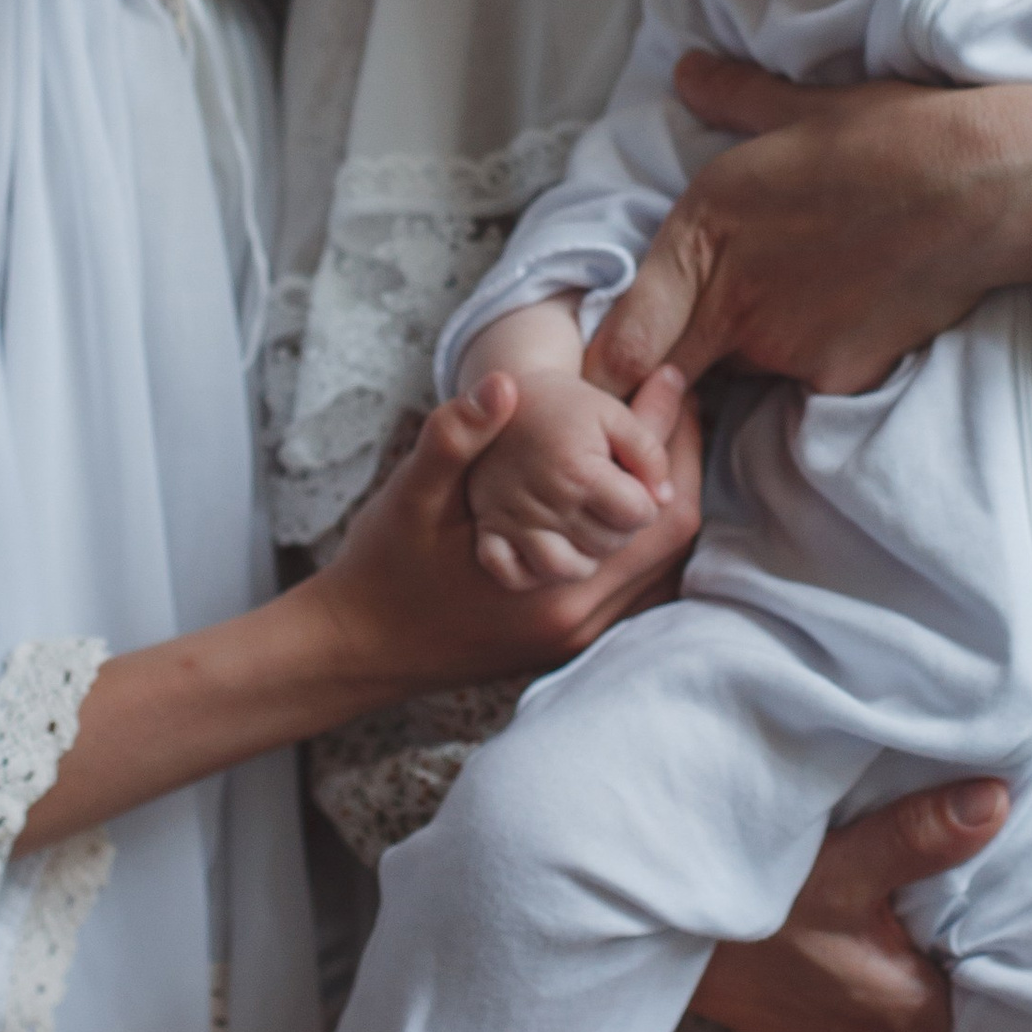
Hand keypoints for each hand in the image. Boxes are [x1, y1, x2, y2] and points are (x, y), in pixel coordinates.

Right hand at [325, 376, 700, 686]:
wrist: (355, 647)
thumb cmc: (382, 567)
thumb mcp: (411, 493)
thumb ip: (455, 437)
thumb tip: (502, 384)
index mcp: (556, 584)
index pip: (658, 514)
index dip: (674, 448)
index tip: (672, 389)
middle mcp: (578, 618)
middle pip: (671, 543)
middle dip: (677, 472)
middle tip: (674, 407)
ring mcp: (574, 636)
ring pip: (657, 569)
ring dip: (659, 508)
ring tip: (654, 445)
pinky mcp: (564, 640)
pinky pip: (631, 589)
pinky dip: (636, 543)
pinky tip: (619, 501)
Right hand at [469, 366, 684, 588]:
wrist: (498, 395)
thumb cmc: (564, 406)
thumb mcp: (613, 412)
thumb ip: (650, 452)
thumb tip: (664, 498)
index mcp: (579, 471)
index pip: (638, 515)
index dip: (643, 500)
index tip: (630, 482)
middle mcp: (545, 502)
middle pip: (609, 544)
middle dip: (619, 525)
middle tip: (606, 498)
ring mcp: (513, 522)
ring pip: (569, 570)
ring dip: (586, 553)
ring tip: (585, 524)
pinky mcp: (488, 532)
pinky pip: (515, 574)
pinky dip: (533, 570)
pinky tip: (547, 544)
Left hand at [585, 60, 1031, 398]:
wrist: (991, 185)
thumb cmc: (895, 135)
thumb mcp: (803, 104)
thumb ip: (731, 97)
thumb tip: (685, 70)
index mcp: (703, 232)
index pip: (618, 346)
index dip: (608, 366)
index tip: (614, 366)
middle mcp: (732, 302)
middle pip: (666, 374)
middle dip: (669, 367)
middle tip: (685, 351)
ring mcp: (786, 348)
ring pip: (737, 369)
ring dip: (745, 349)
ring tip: (796, 295)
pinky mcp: (838, 376)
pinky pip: (800, 378)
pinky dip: (810, 355)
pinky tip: (848, 307)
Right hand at [690, 779, 1008, 1031]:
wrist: (662, 949)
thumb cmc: (745, 917)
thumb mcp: (833, 866)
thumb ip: (916, 836)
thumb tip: (997, 800)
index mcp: (912, 1025)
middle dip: (1025, 989)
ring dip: (980, 995)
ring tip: (1012, 932)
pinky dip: (945, 999)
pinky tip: (948, 953)